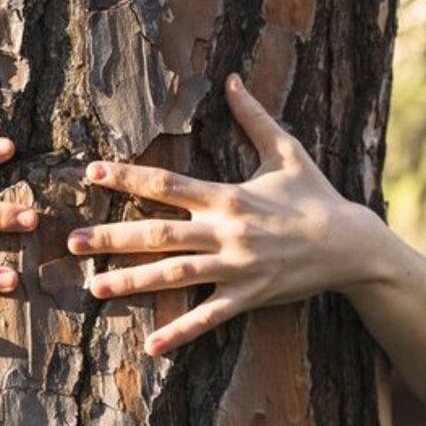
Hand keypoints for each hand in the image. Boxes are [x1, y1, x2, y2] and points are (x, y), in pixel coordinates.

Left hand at [67, 74, 387, 356]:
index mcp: (228, 195)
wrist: (352, 245)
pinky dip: (180, 332)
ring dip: (133, 282)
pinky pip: (209, 317)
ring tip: (94, 289)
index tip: (91, 172)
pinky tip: (151, 345)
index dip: (128, 177)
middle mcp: (226, 231)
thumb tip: (232, 80)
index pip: (168, 184)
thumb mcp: (288, 151)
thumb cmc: (316, 197)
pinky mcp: (249, 296)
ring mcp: (236, 267)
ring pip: (175, 275)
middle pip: (159, 233)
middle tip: (73, 242)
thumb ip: (254, 117)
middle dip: (113, 237)